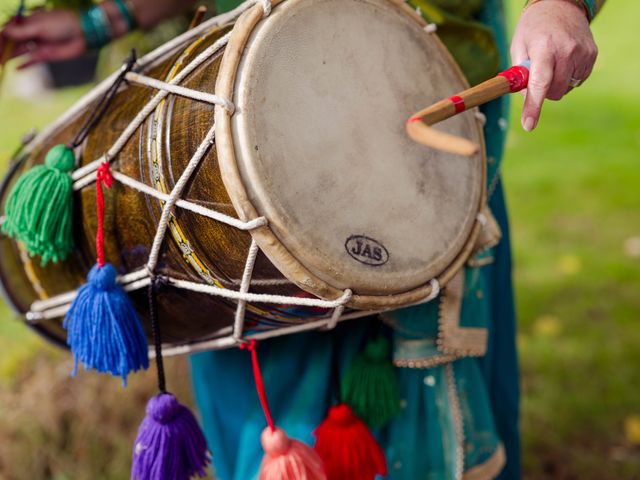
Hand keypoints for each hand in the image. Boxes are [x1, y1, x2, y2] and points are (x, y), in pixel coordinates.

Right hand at [1, 9, 85, 68]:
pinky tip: (15, 68)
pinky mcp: (45, 55)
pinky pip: (31, 61)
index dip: (1, 37)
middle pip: (12, 41)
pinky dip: (24, 64)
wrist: (83, 33)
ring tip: (1, 64)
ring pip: (20, 51)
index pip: (8, 30)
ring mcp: (38, 45)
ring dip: (10, 57)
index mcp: (27, 23)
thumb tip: (5, 32)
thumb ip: (22, 31)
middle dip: (3, 48)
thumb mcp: (40, 26)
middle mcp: (30, 34)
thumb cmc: (63, 24)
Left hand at [510, 0, 597, 130]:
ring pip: (566, 88)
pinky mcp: (592, 55)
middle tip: (538, 76)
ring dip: (556, 84)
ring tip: (552, 63)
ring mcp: (582, 53)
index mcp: (544, 48)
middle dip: (543, 92)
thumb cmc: (533, 29)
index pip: (540, 83)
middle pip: (555, 92)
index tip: (528, 125)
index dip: (533, 106)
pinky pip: (578, 80)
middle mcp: (567, 50)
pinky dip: (568, 77)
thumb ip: (521, 75)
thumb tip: (526, 99)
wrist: (560, 5)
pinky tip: (563, 61)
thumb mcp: (518, 47)